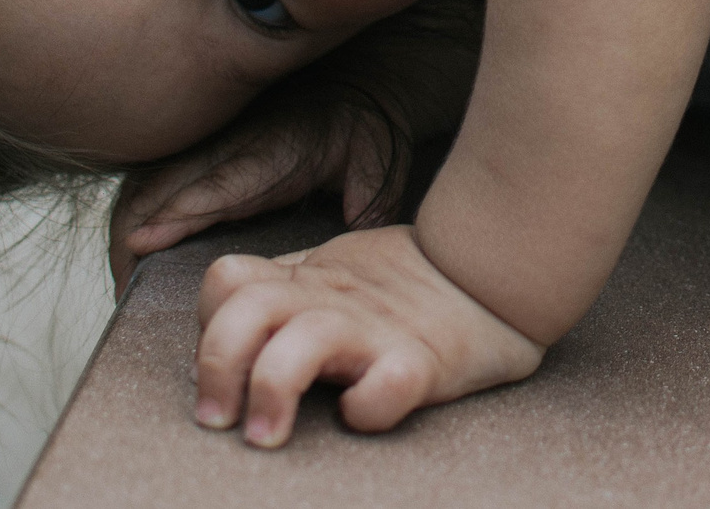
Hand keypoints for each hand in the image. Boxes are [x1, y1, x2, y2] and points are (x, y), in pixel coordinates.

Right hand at [109, 110, 398, 292]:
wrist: (356, 76)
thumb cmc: (365, 125)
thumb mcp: (379, 157)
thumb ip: (371, 193)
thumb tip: (361, 222)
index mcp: (273, 152)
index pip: (217, 186)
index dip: (177, 214)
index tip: (141, 242)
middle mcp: (231, 145)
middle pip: (164, 187)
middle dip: (135, 237)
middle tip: (125, 293)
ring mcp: (211, 142)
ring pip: (149, 181)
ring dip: (128, 225)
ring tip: (121, 280)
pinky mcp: (202, 145)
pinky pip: (152, 174)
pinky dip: (133, 208)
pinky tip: (128, 244)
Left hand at [192, 225, 545, 445]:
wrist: (498, 272)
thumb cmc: (409, 286)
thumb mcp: (336, 274)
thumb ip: (288, 290)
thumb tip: (229, 320)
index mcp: (308, 282)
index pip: (228, 280)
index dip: (211, 324)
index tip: (225, 372)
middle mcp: (332, 301)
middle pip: (244, 307)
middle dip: (216, 365)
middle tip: (218, 419)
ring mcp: (376, 329)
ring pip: (300, 344)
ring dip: (270, 390)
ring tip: (267, 437)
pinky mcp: (423, 362)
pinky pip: (386, 386)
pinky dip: (366, 408)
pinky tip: (361, 415)